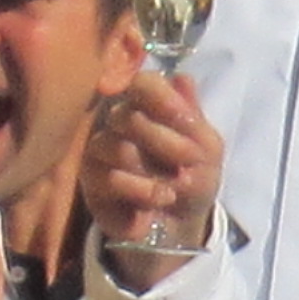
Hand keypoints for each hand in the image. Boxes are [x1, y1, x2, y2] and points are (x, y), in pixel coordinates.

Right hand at [86, 75, 224, 283]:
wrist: (183, 221)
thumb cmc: (194, 175)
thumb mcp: (207, 148)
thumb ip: (193, 116)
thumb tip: (183, 78)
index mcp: (148, 106)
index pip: (141, 83)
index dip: (161, 97)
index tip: (186, 118)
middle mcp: (118, 122)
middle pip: (128, 116)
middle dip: (167, 141)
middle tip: (191, 160)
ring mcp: (100, 151)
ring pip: (117, 148)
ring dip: (157, 172)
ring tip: (177, 186)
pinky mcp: (91, 182)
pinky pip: (111, 179)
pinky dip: (144, 191)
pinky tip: (161, 200)